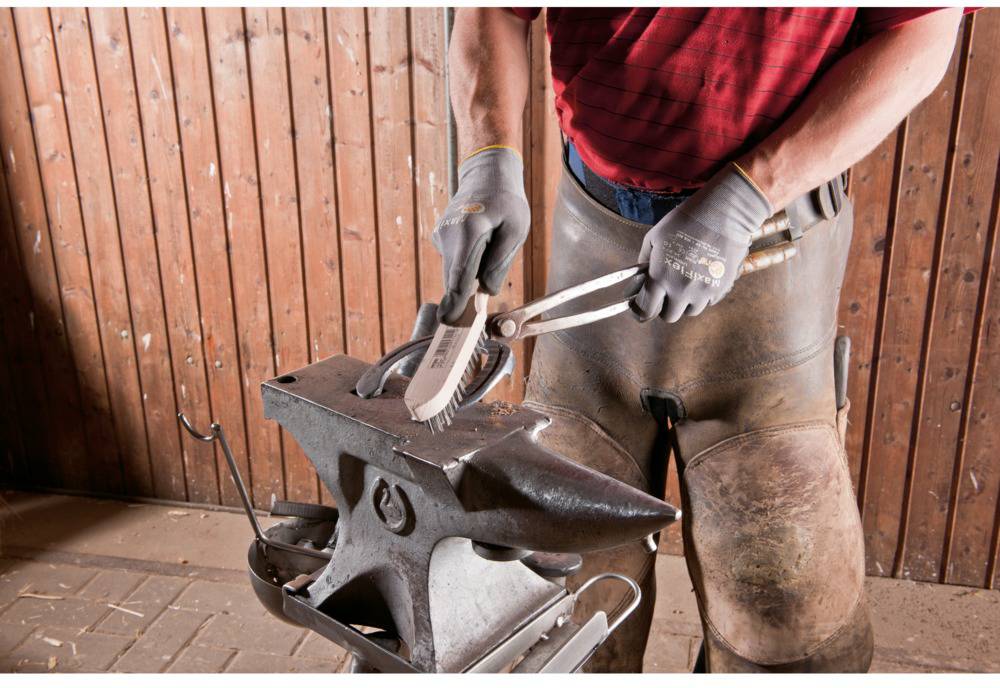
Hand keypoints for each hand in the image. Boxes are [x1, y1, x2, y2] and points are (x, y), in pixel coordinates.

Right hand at [432, 146, 529, 323]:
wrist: (486, 175)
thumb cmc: (506, 202)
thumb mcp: (516, 229)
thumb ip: (500, 262)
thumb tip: (485, 290)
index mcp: (469, 231)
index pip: (460, 275)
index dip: (456, 302)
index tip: (449, 322)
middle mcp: (449, 235)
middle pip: (454, 279)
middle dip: (464, 299)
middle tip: (475, 317)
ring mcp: (441, 237)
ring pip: (453, 272)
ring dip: (469, 278)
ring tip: (491, 250)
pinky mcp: (441, 240)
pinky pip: (454, 263)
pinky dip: (466, 266)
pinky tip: (482, 245)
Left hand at [633, 164, 772, 322]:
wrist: (724, 213)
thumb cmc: (684, 221)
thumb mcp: (654, 237)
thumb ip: (644, 261)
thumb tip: (641, 278)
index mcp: (661, 277)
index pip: (646, 310)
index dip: (642, 312)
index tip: (642, 310)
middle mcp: (681, 289)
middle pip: (670, 316)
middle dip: (665, 307)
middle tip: (667, 293)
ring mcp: (704, 291)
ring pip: (691, 311)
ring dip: (686, 302)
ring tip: (687, 283)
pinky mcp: (722, 288)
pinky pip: (709, 301)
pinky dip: (704, 295)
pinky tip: (703, 276)